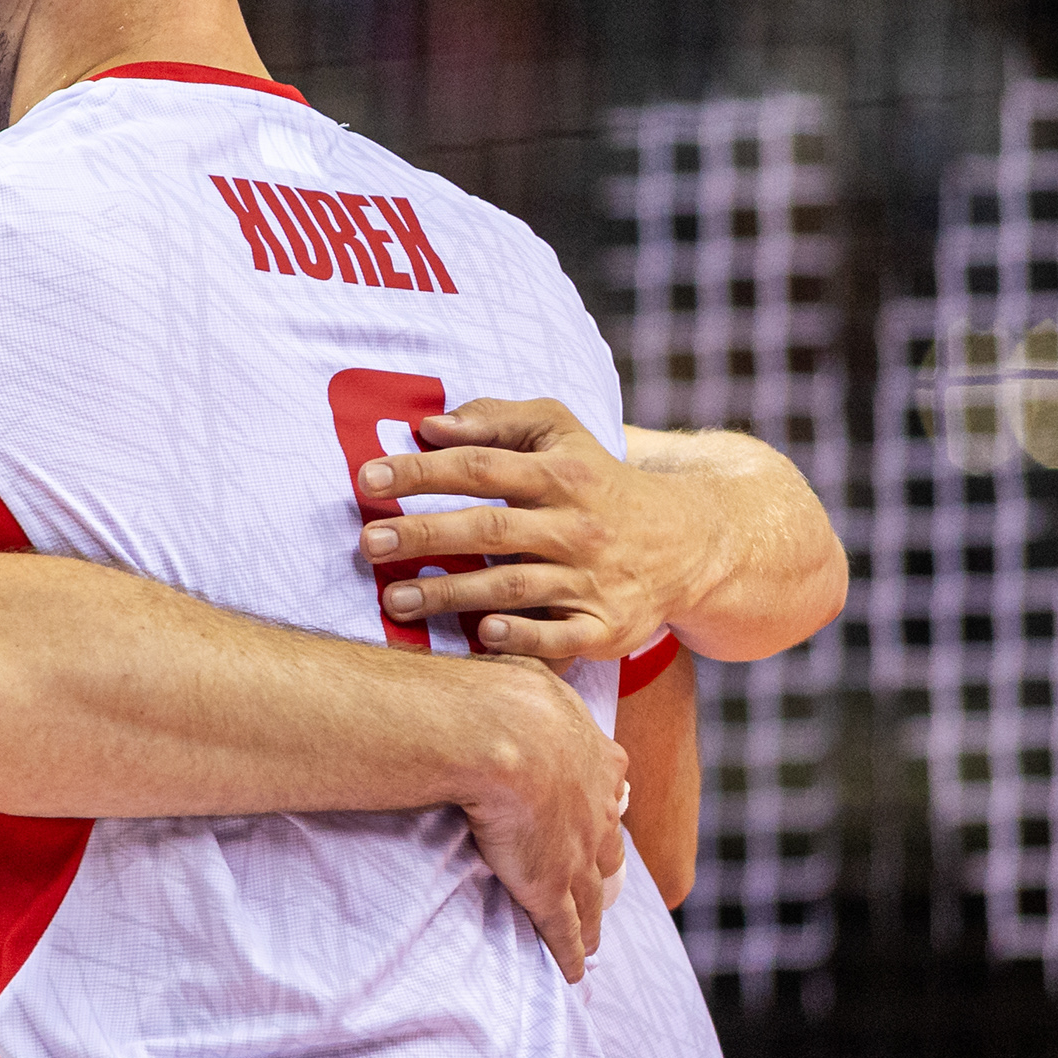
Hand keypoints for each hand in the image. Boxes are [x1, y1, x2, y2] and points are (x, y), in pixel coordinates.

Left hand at [356, 397, 694, 662]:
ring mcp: (591, 580)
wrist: (690, 543)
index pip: (480, 466)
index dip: (421, 471)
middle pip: (490, 528)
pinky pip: (559, 636)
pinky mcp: (604, 627)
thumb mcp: (562, 434)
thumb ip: (497, 420)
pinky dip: (522, 637)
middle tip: (368, 542)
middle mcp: (575, 526)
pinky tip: (481, 635)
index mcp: (559, 474)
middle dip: (425, 535)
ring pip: (513, 586)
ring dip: (450, 595)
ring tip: (393, 600)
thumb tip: (431, 425)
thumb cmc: (599, 482)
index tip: (367, 479)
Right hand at [453, 657, 627, 981]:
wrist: (500, 733)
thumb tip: (510, 650)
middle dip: (603, 869)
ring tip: (592, 941)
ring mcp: (577, 852)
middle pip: (606, 848)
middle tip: (601, 886)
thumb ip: (527, 678)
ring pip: (590, 896)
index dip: (602, 807)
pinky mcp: (551, 887)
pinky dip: (570, 951)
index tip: (603, 814)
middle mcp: (597, 809)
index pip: (606, 789)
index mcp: (594, 759)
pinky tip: (572, 970)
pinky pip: (565, 929)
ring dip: (591, 920)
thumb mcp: (528, 676)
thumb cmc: (503, 696)